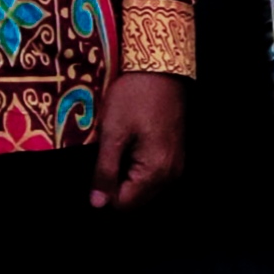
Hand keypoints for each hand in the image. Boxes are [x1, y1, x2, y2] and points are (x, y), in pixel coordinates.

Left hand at [93, 72, 186, 209]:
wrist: (161, 68)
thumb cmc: (134, 97)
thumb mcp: (112, 134)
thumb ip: (105, 172)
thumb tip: (97, 204)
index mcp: (156, 171)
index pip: (123, 203)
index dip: (103, 190)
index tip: (97, 165)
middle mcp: (171, 173)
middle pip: (135, 199)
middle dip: (116, 184)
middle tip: (108, 154)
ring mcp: (176, 164)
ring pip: (143, 188)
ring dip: (126, 175)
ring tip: (119, 147)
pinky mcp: (176, 153)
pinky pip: (153, 174)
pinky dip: (137, 166)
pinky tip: (131, 144)